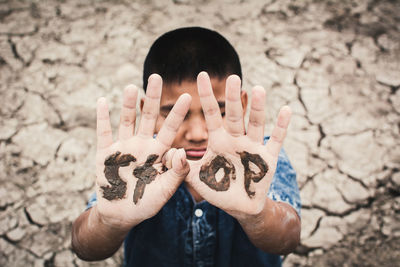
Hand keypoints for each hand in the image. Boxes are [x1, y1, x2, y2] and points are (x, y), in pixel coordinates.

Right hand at [95, 74, 190, 230]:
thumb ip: (176, 174)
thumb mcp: (165, 192)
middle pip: (148, 117)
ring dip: (128, 104)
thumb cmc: (146, 204)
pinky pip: (103, 132)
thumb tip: (182, 151)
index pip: (170, 129)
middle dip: (152, 98)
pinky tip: (102, 100)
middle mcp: (141, 145)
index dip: (178, 114)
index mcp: (158, 153)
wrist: (120, 214)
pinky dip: (102, 117)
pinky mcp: (105, 153)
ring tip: (132, 86)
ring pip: (126, 121)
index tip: (188, 96)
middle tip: (157, 77)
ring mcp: (123, 148)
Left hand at [185, 72, 290, 219]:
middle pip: (234, 115)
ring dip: (257, 108)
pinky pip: (277, 141)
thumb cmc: (216, 190)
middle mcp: (236, 140)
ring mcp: (253, 148)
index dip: (206, 96)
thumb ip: (182, 167)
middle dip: (233, 98)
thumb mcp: (195, 179)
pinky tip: (286, 110)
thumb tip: (172, 152)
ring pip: (256, 124)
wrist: (239, 207)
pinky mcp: (268, 159)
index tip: (201, 75)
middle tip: (233, 77)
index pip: (211, 114)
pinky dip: (282, 127)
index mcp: (218, 141)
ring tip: (258, 89)